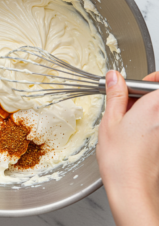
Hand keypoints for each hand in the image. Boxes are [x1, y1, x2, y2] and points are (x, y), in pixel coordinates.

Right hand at [97, 71, 158, 225]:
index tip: (134, 86)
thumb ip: (115, 94)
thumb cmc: (120, 158)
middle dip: (143, 96)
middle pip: (158, 95)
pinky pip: (156, 124)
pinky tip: (133, 135)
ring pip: (156, 110)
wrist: (131, 188)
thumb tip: (114, 77)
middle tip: (126, 105)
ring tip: (127, 123)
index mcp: (155, 105)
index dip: (149, 79)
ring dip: (145, 110)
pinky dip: (147, 123)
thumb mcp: (111, 120)